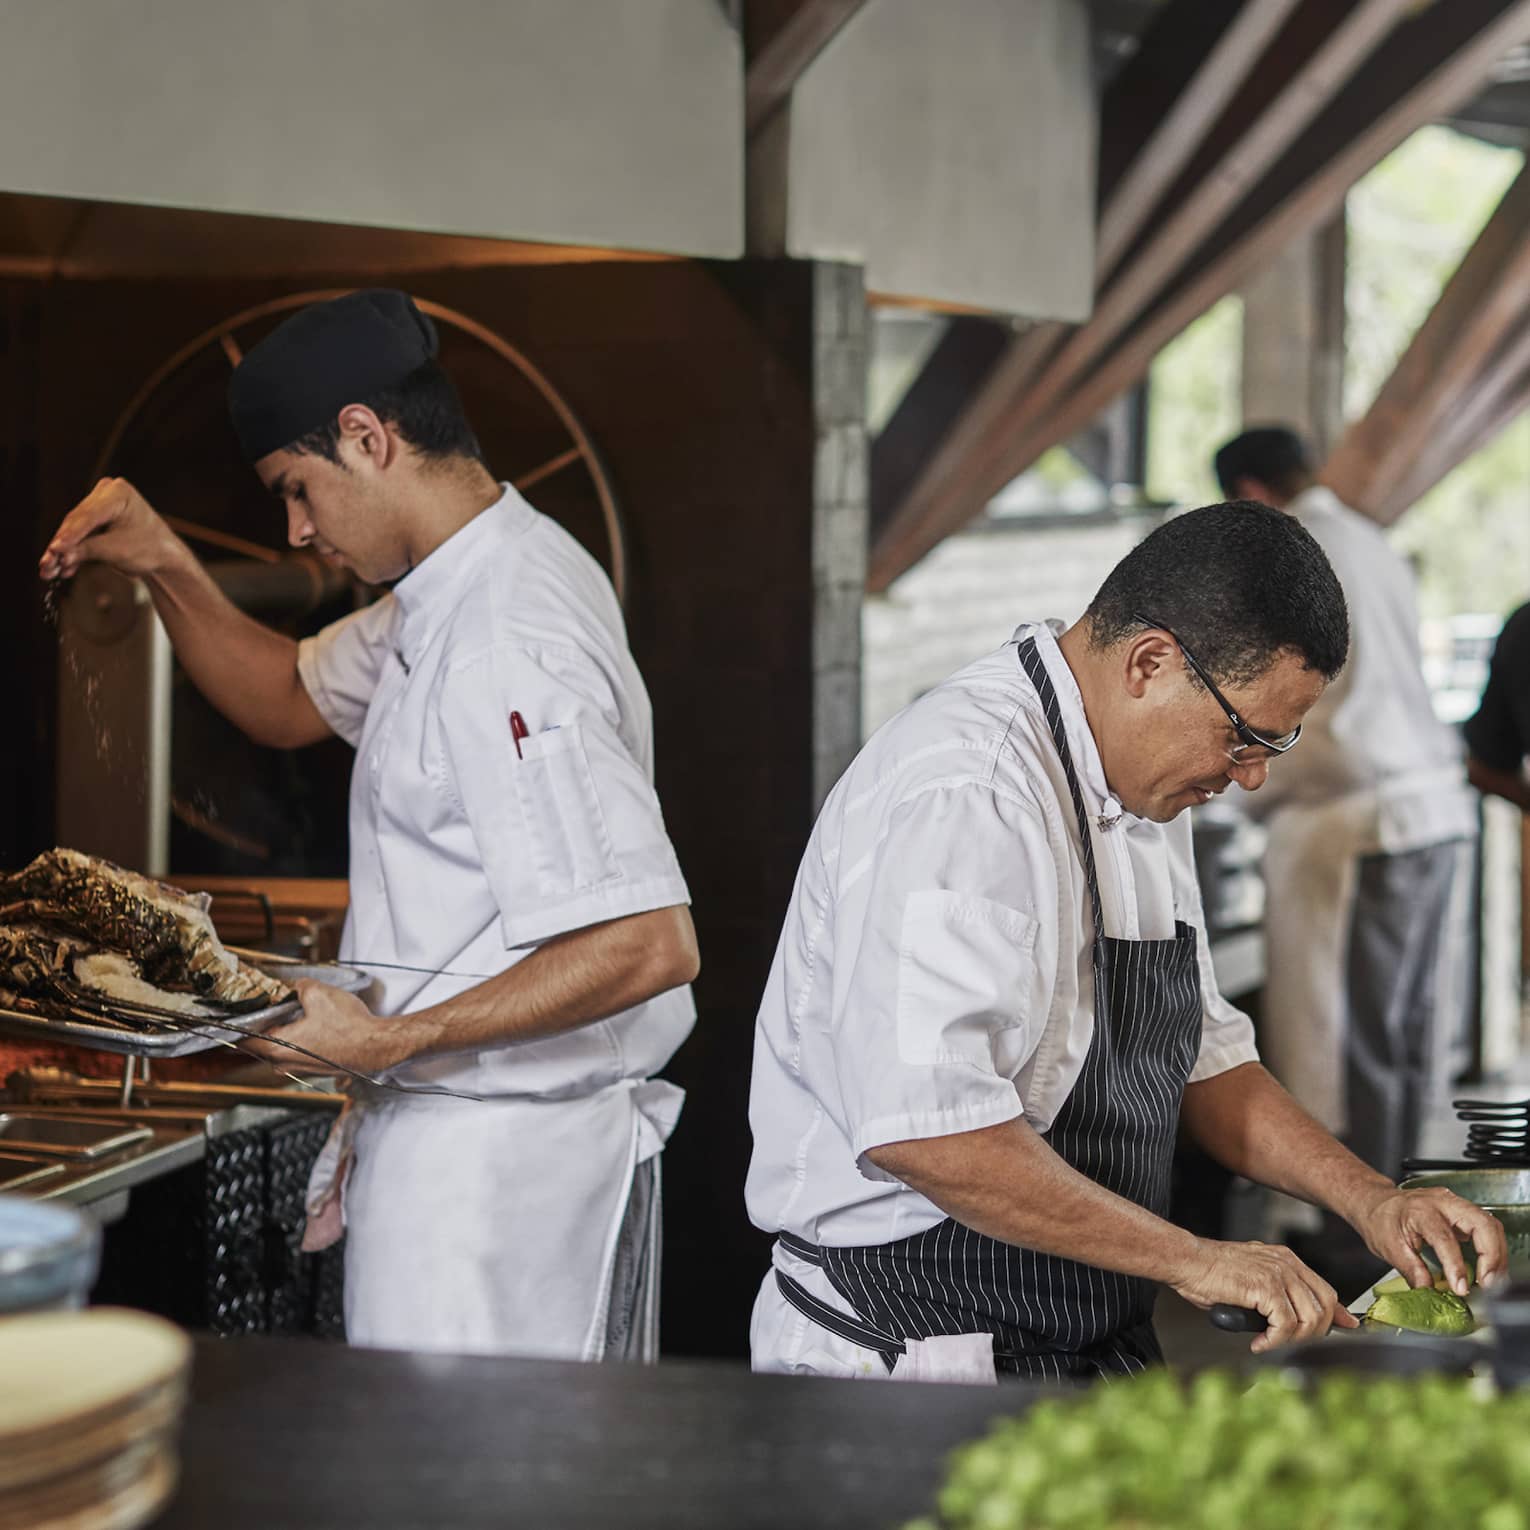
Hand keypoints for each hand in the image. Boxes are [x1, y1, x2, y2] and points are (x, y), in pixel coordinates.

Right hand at [40, 478, 183, 582]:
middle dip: (62, 546)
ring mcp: (100, 504)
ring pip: (75, 530)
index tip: (55, 550)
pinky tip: (64, 568)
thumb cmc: (150, 549)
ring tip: (49, 570)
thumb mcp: (118, 550)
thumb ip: (87, 550)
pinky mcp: (96, 519)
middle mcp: (106, 493)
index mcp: (118, 493)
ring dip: (63, 551)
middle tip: (47, 564)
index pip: (88, 516)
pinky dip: (73, 552)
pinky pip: (80, 535)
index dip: (70, 535)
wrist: (164, 557)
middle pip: (77, 522)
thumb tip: (59, 554)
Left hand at [242, 978, 411, 1078]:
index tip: (226, 1013)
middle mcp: (283, 1064)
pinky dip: (295, 1038)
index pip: (240, 1038)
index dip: (233, 1022)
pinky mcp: (314, 1068)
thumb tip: (292, 987)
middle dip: (260, 1022)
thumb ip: (297, 986)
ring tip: (289, 1011)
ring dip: (279, 1030)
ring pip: (277, 1047)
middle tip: (264, 1004)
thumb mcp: (318, 993)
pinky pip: (294, 1051)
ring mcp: (298, 1069)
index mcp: (276, 1048)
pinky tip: (307, 1023)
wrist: (377, 1047)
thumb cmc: (349, 1027)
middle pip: (258, 1042)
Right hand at [1170, 1238, 1359, 1352]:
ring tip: (1269, 1342)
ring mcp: (1278, 1274)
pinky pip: (1285, 1325)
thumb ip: (1279, 1293)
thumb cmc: (1211, 1272)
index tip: (1345, 1329)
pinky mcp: (1265, 1287)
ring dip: (1292, 1340)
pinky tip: (1258, 1342)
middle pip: (1323, 1308)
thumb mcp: (1253, 1278)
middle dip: (1312, 1334)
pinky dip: (1273, 1341)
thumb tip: (1299, 1320)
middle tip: (1287, 1343)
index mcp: (1286, 1259)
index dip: (1336, 1315)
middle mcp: (1286, 1264)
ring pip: (1309, 1320)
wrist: (1187, 1261)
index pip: (1325, 1290)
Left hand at [1348, 1185, 1507, 1294]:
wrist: (1375, 1202)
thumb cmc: (1380, 1220)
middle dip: (1491, 1256)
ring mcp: (1454, 1204)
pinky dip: (1493, 1249)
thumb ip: (1412, 1271)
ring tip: (1491, 1281)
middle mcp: (1442, 1202)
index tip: (1461, 1288)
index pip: (1444, 1238)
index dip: (1456, 1266)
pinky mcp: (1462, 1212)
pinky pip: (1486, 1228)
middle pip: (1481, 1223)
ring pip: (1490, 1224)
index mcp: (1420, 1210)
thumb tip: (1430, 1293)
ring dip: (1496, 1254)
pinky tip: (1488, 1269)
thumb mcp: (1389, 1247)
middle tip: (1488, 1284)